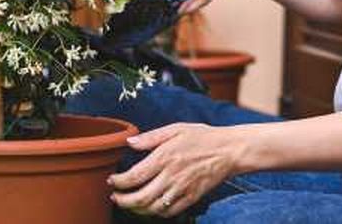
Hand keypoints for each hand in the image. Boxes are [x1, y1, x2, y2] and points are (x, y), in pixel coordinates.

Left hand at [108, 123, 244, 216]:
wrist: (229, 150)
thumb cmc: (203, 137)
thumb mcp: (176, 128)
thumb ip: (151, 137)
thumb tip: (130, 142)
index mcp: (165, 157)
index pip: (133, 176)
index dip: (118, 182)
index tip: (112, 181)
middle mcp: (171, 175)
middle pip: (139, 197)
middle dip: (123, 201)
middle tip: (115, 198)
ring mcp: (181, 189)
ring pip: (152, 208)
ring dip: (136, 209)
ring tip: (130, 204)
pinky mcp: (191, 198)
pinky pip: (169, 212)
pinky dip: (156, 213)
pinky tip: (151, 207)